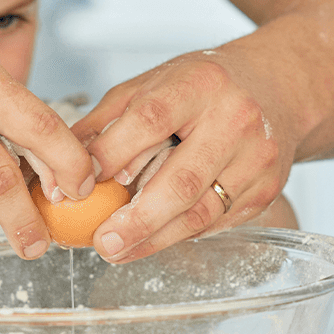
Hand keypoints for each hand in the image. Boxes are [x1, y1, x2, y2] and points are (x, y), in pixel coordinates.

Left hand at [71, 44, 291, 261]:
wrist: (276, 88)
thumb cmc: (202, 86)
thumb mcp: (151, 84)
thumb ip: (106, 122)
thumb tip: (58, 167)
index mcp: (199, 83)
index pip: (150, 121)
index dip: (111, 156)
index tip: (77, 186)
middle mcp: (235, 118)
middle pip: (181, 179)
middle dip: (137, 219)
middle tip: (101, 242)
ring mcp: (257, 157)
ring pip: (201, 211)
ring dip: (155, 239)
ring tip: (118, 250)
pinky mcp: (268, 189)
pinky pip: (218, 223)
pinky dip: (181, 235)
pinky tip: (153, 240)